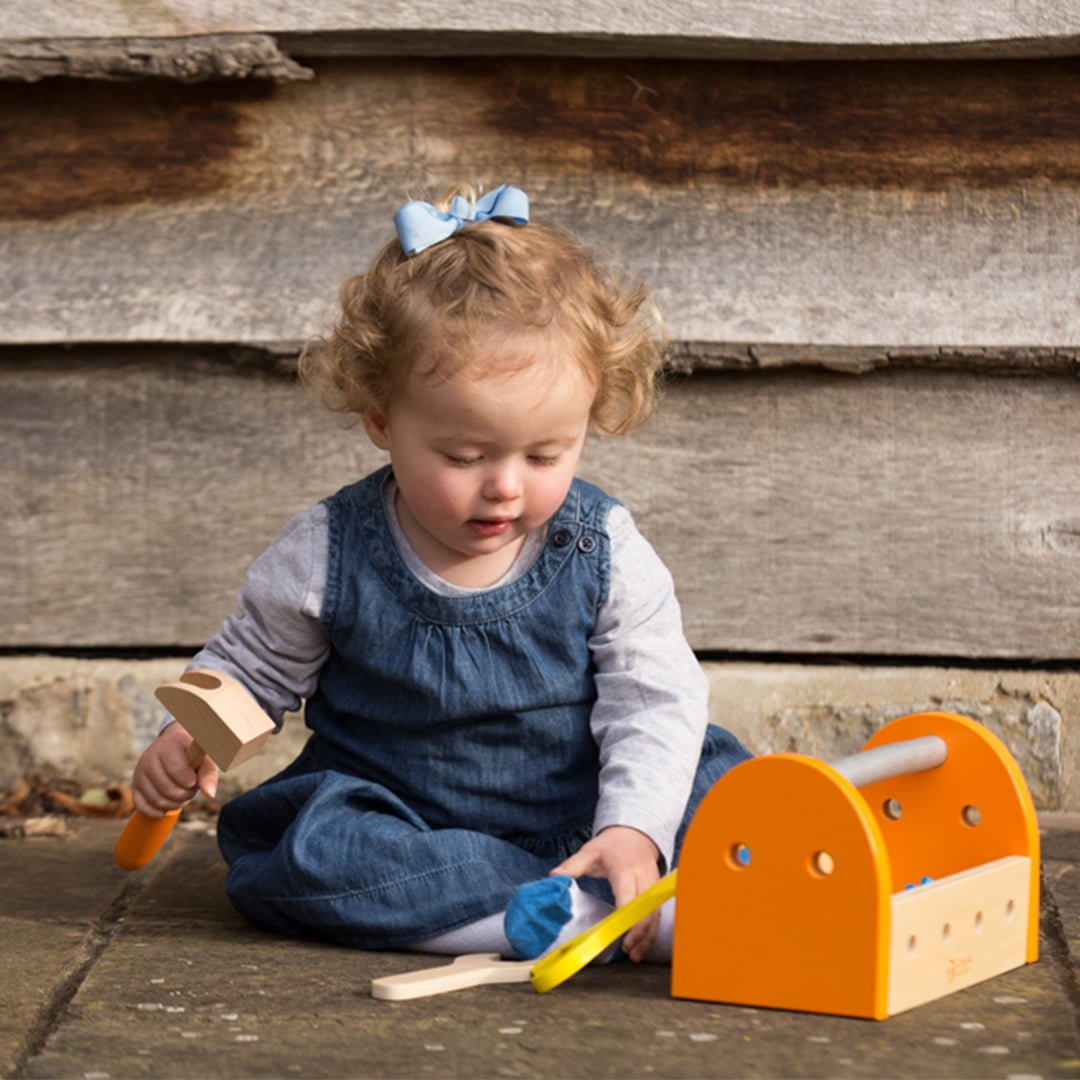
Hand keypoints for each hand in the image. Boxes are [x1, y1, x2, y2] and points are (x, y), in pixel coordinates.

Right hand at [131, 722, 218, 817]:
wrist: (175, 745)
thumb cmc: (193, 753)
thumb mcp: (204, 758)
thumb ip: (208, 773)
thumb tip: (209, 794)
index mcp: (168, 746)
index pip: (177, 771)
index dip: (190, 781)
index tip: (195, 778)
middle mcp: (149, 758)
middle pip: (168, 790)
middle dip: (186, 795)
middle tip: (192, 788)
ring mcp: (140, 773)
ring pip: (157, 801)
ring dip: (175, 804)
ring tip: (183, 794)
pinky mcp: (136, 786)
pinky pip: (142, 807)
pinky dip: (157, 811)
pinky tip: (168, 806)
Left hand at [549, 825, 661, 962]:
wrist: (635, 833)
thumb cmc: (612, 844)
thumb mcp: (590, 851)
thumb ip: (573, 865)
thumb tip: (554, 876)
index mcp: (625, 870)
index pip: (628, 896)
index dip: (625, 916)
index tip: (617, 933)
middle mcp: (643, 879)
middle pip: (646, 909)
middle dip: (639, 932)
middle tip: (628, 950)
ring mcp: (653, 885)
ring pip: (655, 914)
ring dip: (648, 936)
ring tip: (636, 955)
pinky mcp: (656, 892)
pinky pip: (657, 914)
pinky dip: (652, 931)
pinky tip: (643, 945)